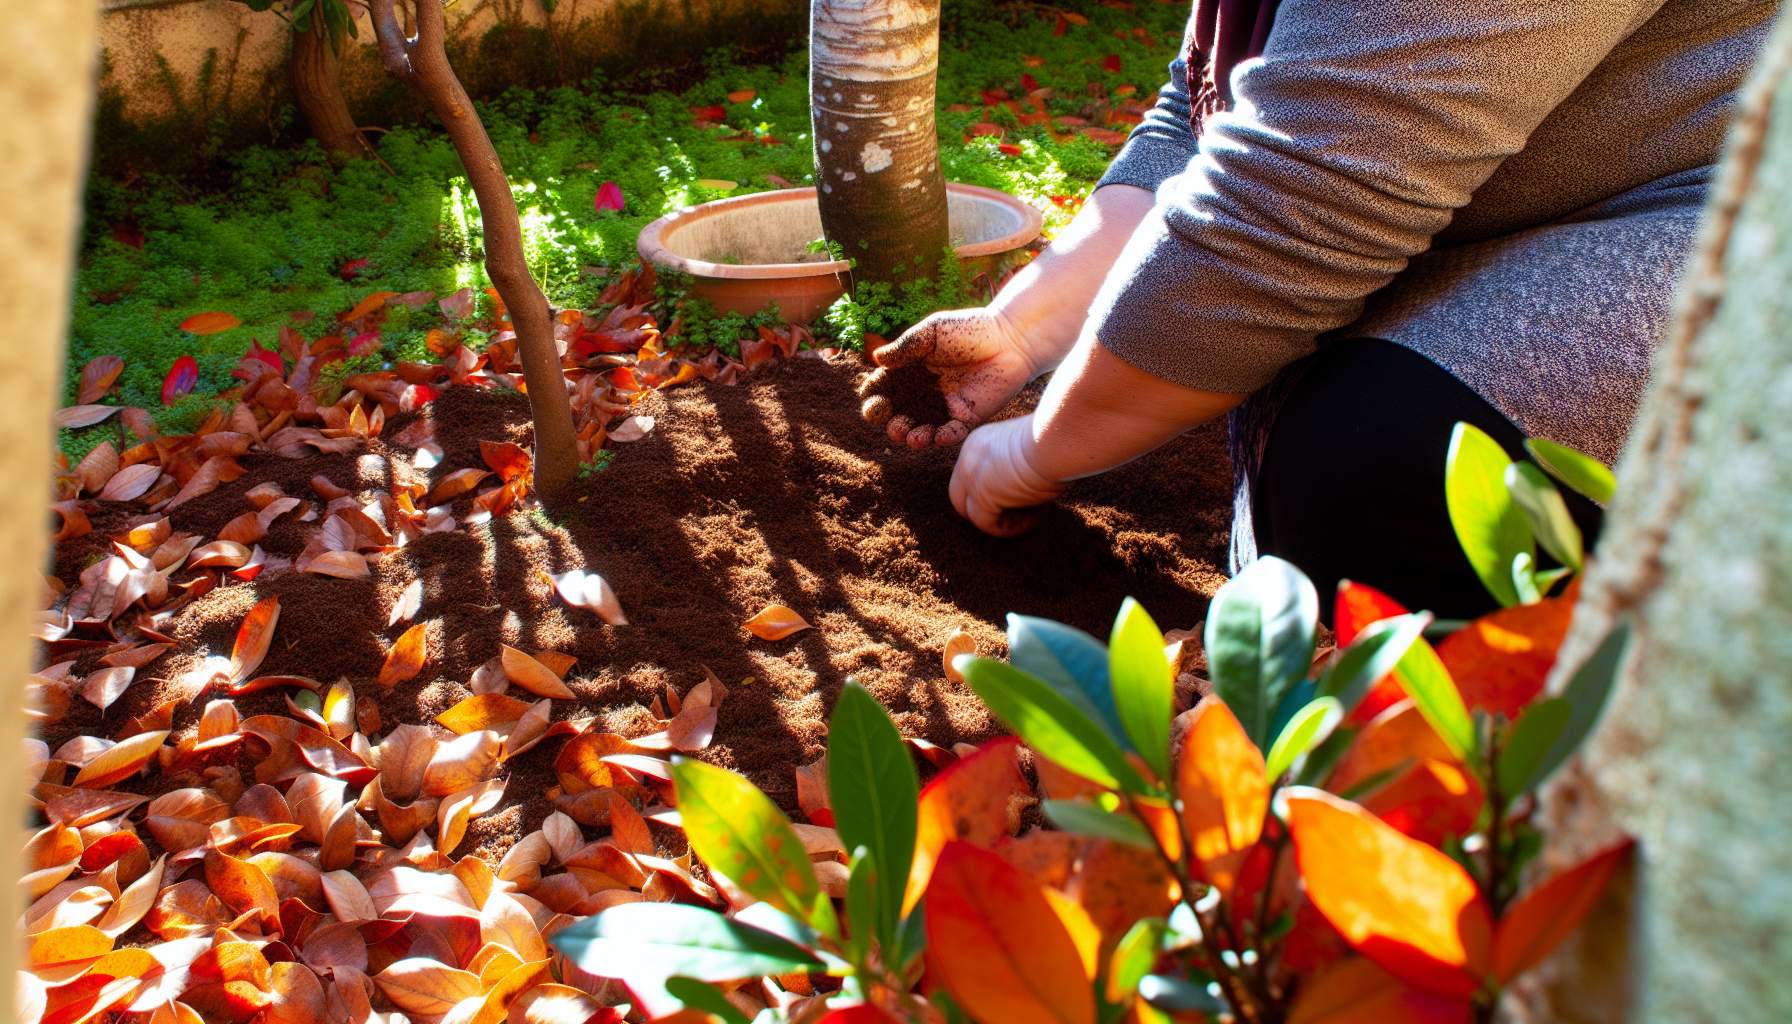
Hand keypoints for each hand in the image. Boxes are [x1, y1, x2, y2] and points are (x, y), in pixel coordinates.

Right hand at [857, 307, 1039, 447]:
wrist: (1010, 339)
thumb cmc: (971, 329)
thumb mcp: (933, 332)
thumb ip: (906, 346)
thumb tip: (877, 359)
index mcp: (910, 370)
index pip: (884, 388)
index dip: (873, 397)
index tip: (873, 400)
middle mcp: (924, 392)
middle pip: (896, 414)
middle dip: (888, 422)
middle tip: (889, 420)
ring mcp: (944, 407)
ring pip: (920, 430)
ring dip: (910, 437)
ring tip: (910, 435)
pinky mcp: (967, 418)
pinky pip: (950, 435)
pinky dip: (940, 439)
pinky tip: (935, 436)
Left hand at [948, 415, 1065, 535]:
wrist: (1058, 436)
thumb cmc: (1056, 440)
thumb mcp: (1030, 451)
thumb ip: (1015, 468)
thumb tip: (1026, 491)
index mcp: (980, 442)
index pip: (973, 478)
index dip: (995, 493)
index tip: (1026, 496)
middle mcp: (968, 457)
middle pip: (962, 497)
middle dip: (988, 510)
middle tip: (1022, 512)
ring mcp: (970, 476)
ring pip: (971, 513)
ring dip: (1000, 520)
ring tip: (1033, 515)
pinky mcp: (981, 494)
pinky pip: (987, 525)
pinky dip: (1011, 528)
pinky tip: (1036, 517)